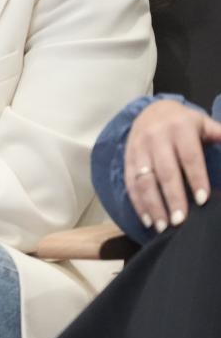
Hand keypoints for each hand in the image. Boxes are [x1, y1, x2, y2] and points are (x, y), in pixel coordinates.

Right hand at [125, 99, 220, 231]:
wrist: (150, 111)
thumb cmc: (184, 124)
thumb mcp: (204, 124)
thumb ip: (220, 135)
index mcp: (179, 128)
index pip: (189, 156)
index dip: (196, 178)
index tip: (203, 200)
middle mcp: (156, 138)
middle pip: (165, 171)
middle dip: (173, 197)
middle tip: (180, 221)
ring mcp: (139, 148)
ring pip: (144, 179)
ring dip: (153, 205)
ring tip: (162, 226)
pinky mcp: (127, 158)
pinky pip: (130, 182)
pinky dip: (138, 202)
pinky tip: (147, 219)